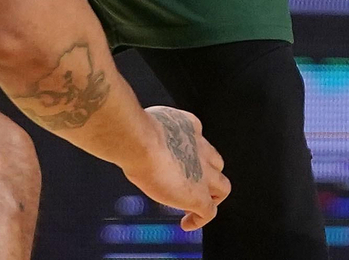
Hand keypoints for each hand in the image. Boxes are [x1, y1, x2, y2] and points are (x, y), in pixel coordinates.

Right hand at [124, 106, 229, 231]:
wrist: (139, 141)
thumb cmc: (134, 130)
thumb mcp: (143, 122)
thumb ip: (145, 129)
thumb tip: (126, 134)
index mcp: (187, 125)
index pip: (197, 139)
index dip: (191, 153)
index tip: (178, 161)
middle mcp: (200, 147)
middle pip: (216, 164)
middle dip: (208, 175)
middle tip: (191, 185)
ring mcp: (203, 172)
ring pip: (222, 187)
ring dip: (211, 197)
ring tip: (194, 206)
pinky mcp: (198, 195)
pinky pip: (209, 212)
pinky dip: (200, 220)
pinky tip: (186, 224)